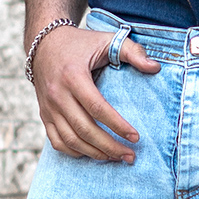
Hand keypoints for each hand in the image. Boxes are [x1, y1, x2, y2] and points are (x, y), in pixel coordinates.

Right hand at [31, 26, 159, 161]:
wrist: (44, 45)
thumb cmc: (80, 43)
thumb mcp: (106, 40)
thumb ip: (132, 51)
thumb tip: (155, 67)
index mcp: (73, 76)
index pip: (97, 107)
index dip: (117, 125)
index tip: (136, 137)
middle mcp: (58, 95)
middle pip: (84, 129)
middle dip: (109, 146)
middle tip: (130, 156)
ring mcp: (48, 107)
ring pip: (70, 139)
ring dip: (94, 153)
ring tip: (116, 157)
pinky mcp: (44, 115)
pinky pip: (57, 141)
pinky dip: (74, 152)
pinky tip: (93, 154)